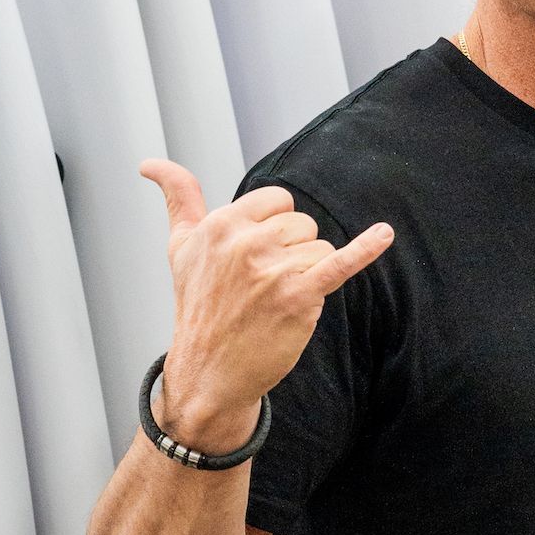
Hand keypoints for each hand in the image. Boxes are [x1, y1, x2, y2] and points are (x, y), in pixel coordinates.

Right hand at [142, 159, 393, 444]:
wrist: (208, 371)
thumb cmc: (199, 304)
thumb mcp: (181, 247)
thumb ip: (178, 198)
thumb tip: (148, 163)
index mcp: (220, 224)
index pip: (280, 201)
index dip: (275, 228)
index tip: (254, 256)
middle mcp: (245, 243)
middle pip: (303, 224)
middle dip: (292, 252)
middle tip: (261, 286)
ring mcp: (272, 270)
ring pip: (321, 248)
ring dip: (308, 274)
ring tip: (275, 301)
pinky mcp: (299, 297)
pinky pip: (340, 263)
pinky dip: (366, 248)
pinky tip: (385, 234)